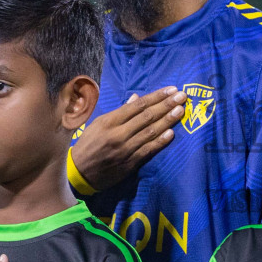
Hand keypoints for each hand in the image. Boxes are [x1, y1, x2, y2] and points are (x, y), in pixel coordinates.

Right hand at [69, 87, 185, 191]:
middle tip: (182, 96)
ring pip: (150, 132)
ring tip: (181, 110)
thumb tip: (137, 98)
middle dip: (166, 105)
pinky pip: (147, 151)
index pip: (138, 105)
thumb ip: (120, 111)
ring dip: (167, 120)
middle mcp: (118, 133)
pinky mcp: (129, 164)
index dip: (156, 97)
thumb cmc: (88, 144)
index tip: (171, 89)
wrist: (79, 172)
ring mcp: (125, 149)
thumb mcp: (99, 123)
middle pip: (147, 116)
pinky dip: (160, 142)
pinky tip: (171, 133)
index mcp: (109, 121)